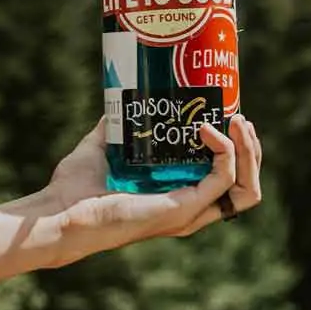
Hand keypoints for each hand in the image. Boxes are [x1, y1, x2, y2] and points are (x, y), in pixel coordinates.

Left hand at [43, 114, 262, 265]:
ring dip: (249, 152)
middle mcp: (189, 208)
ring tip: (238, 121)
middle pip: (246, 186)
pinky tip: (207, 129)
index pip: (226, 179)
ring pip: (246, 188)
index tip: (228, 116)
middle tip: (239, 118)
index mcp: (177, 197)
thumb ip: (118, 126)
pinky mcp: (182, 208)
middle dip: (252, 150)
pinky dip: (225, 152)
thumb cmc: (74, 188)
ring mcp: (188, 212)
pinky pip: (222, 180)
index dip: (236, 150)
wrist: (59, 211)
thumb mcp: (102, 147)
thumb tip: (124, 97)